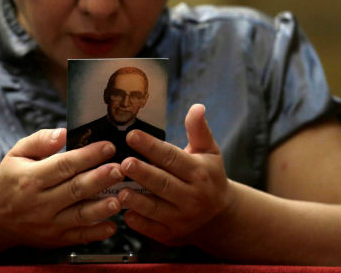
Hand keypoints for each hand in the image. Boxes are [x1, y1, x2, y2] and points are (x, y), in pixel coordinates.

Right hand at [0, 128, 124, 247]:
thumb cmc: (11, 178)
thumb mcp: (17, 153)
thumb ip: (40, 141)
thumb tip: (63, 133)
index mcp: (30, 178)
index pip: (64, 165)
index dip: (88, 156)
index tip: (108, 146)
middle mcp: (39, 203)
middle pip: (75, 189)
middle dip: (100, 178)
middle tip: (120, 168)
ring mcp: (47, 224)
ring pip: (79, 215)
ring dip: (101, 208)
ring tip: (119, 198)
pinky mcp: (53, 240)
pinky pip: (78, 237)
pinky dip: (96, 233)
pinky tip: (112, 225)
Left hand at [118, 104, 234, 245]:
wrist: (221, 218)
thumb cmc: (209, 177)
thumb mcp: (209, 152)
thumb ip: (199, 130)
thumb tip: (197, 106)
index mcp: (199, 173)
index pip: (172, 158)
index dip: (152, 146)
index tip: (132, 135)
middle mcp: (192, 197)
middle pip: (163, 184)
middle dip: (142, 173)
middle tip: (123, 162)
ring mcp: (182, 218)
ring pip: (155, 208)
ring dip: (136, 200)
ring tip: (119, 190)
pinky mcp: (171, 234)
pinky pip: (151, 228)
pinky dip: (137, 221)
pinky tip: (123, 211)